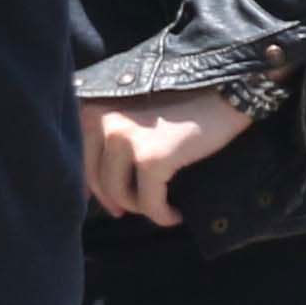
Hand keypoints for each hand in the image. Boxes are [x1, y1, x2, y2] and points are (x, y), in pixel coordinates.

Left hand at [80, 90, 256, 228]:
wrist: (224, 90)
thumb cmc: (182, 102)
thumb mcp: (133, 110)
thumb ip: (109, 135)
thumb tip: (93, 186)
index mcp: (94, 109)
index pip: (82, 159)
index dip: (93, 187)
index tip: (109, 202)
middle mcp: (103, 122)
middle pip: (98, 180)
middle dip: (115, 201)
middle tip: (129, 211)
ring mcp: (126, 139)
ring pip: (120, 195)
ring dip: (141, 207)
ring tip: (160, 206)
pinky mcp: (151, 158)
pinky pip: (149, 203)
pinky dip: (162, 214)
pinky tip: (174, 214)